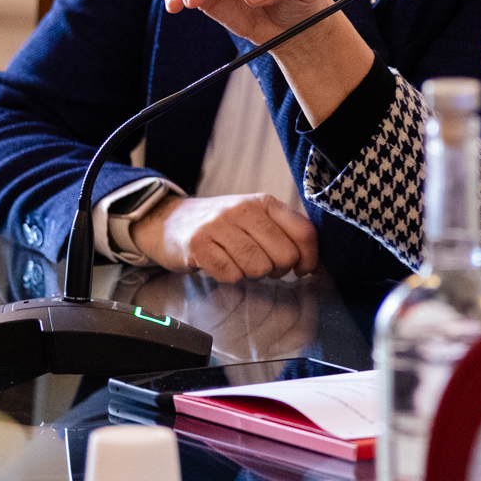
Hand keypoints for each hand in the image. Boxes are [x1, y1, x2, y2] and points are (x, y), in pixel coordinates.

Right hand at [131, 192, 320, 280]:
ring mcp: (218, 226)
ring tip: (241, 264)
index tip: (303, 269)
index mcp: (263, 202)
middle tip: (266, 268)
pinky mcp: (197, 245)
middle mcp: (243, 210)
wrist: (168, 221)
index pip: (303, 232)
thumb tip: (312, 262)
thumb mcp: (254, 218)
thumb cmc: (220, 225)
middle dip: (279, 270)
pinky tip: (222, 266)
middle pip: (284, 254)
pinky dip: (230, 277)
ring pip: (258, 267)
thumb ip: (282, 232)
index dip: (309, 258)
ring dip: (253, 274)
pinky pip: (230, 274)